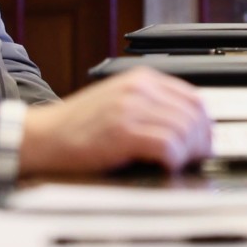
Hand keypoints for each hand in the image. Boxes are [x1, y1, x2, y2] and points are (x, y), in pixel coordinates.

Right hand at [18, 68, 210, 175]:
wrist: (41, 137)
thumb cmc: (77, 126)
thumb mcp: (119, 103)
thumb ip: (151, 107)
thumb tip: (187, 127)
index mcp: (142, 79)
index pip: (194, 98)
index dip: (205, 124)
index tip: (204, 142)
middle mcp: (139, 88)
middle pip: (194, 115)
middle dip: (201, 142)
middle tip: (196, 159)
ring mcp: (130, 108)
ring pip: (184, 130)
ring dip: (188, 153)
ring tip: (180, 165)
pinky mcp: (122, 131)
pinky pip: (167, 145)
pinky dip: (173, 160)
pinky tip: (166, 167)